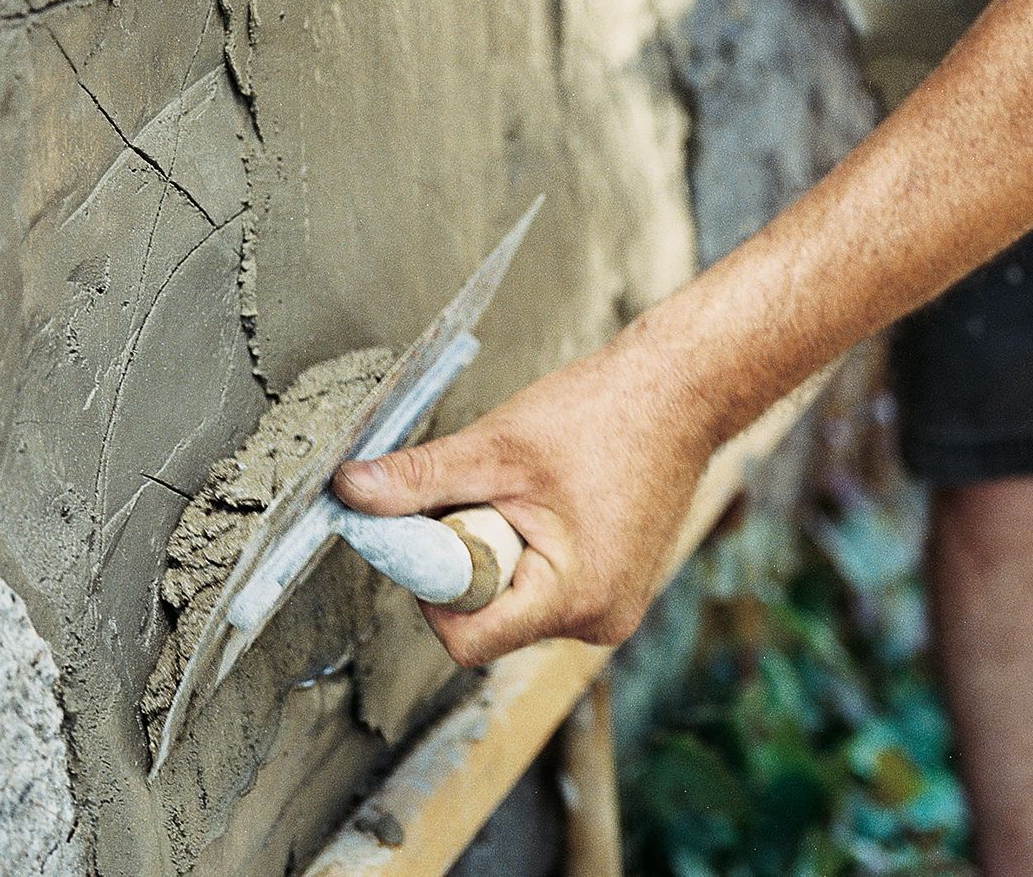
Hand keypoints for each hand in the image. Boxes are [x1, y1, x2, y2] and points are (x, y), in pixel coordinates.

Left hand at [331, 336, 716, 666]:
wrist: (681, 392)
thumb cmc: (606, 414)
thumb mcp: (497, 447)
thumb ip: (419, 479)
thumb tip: (350, 494)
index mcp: (575, 598)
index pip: (467, 639)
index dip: (432, 587)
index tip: (433, 528)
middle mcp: (600, 621)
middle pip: (489, 622)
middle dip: (470, 561)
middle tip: (489, 494)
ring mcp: (612, 609)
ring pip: (515, 604)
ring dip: (500, 553)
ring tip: (529, 492)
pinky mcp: (615, 590)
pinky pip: (544, 589)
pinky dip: (529, 550)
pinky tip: (552, 501)